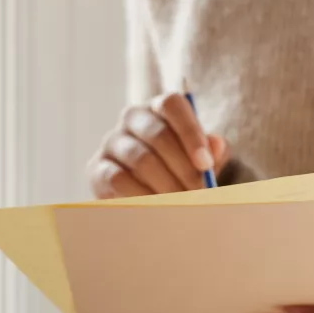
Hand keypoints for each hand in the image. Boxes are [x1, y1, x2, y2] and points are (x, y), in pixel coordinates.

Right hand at [88, 92, 229, 197]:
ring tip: (182, 204)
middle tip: (199, 193)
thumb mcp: (198, 160)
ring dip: (166, 185)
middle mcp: (132, 117)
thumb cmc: (176, 171)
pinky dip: (142, 196)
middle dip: (183, 168)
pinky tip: (156, 208)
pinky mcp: (97, 167)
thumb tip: (216, 144)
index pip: (172, 104)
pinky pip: (119, 179)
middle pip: (158, 134)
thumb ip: (211, 152)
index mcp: (158, 108)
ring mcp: (112, 141)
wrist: (143, 196)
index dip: (191, 132)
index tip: (205, 164)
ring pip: (141, 159)